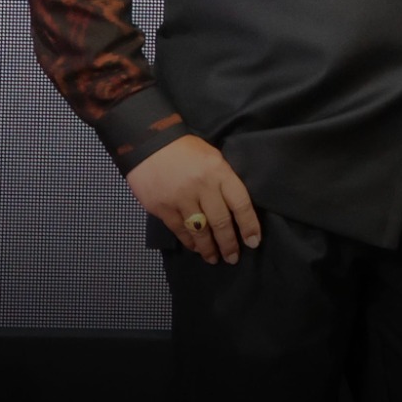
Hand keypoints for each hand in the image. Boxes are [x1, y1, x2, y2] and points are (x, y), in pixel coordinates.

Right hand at [125, 136, 261, 263]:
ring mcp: (180, 198)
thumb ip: (223, 180)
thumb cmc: (185, 149)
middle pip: (221, 222)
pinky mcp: (162, 207)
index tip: (253, 242)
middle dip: (229, 244)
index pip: (240, 203)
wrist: (148, 142)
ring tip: (214, 258)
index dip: (249, 225)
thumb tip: (235, 208)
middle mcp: (202, 186)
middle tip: (233, 257)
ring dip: (208, 248)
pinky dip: (189, 242)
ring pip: (199, 231)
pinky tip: (195, 247)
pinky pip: (179, 230)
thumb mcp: (212, 157)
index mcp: (218, 171)